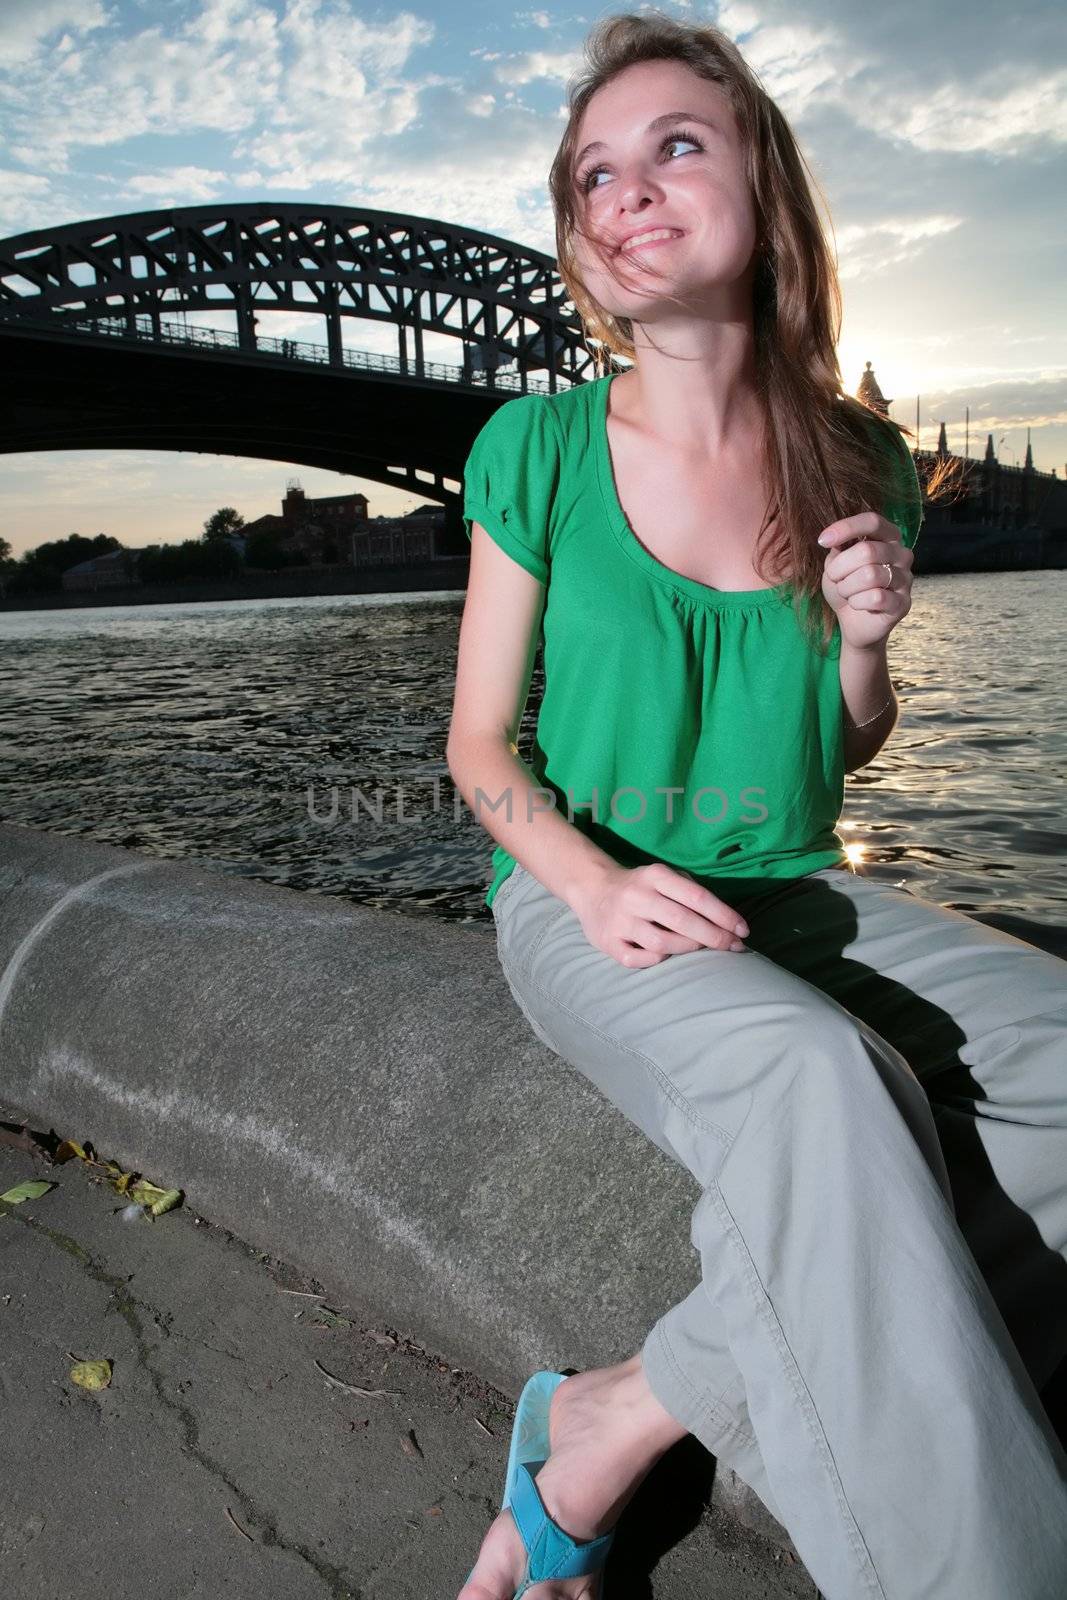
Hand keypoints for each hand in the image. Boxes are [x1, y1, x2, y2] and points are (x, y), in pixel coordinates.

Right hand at [572, 861, 751, 968]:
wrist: (591, 888)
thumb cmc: (641, 886)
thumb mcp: (664, 877)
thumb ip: (691, 891)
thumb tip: (728, 920)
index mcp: (654, 876)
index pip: (696, 896)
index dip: (724, 915)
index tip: (743, 931)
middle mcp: (636, 896)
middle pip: (682, 920)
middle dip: (714, 936)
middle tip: (734, 947)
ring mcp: (620, 920)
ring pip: (662, 943)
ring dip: (688, 949)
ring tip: (700, 949)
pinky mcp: (607, 942)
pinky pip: (638, 959)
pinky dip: (656, 960)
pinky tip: (665, 956)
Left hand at [817, 511, 912, 650]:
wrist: (853, 622)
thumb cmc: (847, 587)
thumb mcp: (836, 563)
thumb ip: (839, 547)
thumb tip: (834, 538)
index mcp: (888, 538)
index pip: (873, 522)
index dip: (846, 528)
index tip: (823, 541)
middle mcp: (902, 554)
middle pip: (867, 551)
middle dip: (840, 568)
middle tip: (835, 578)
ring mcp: (906, 579)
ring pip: (870, 575)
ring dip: (847, 586)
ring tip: (847, 592)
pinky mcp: (903, 603)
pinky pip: (876, 598)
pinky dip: (857, 602)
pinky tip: (857, 604)